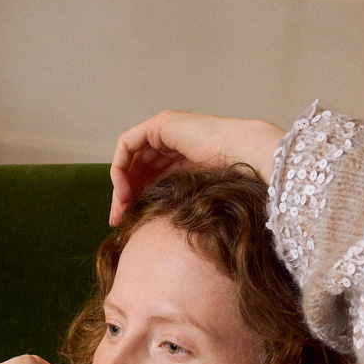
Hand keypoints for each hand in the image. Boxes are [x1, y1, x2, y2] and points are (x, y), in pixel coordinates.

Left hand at [109, 109, 286, 224]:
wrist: (246, 155)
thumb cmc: (234, 180)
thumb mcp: (195, 199)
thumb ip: (176, 206)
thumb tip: (159, 238)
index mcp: (180, 157)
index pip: (148, 177)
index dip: (135, 199)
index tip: (127, 224)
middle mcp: (170, 142)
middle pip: (135, 169)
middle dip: (124, 196)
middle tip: (117, 221)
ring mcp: (164, 131)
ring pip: (129, 159)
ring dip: (120, 185)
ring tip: (121, 210)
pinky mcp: (160, 125)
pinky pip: (127, 144)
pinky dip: (121, 167)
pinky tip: (125, 190)